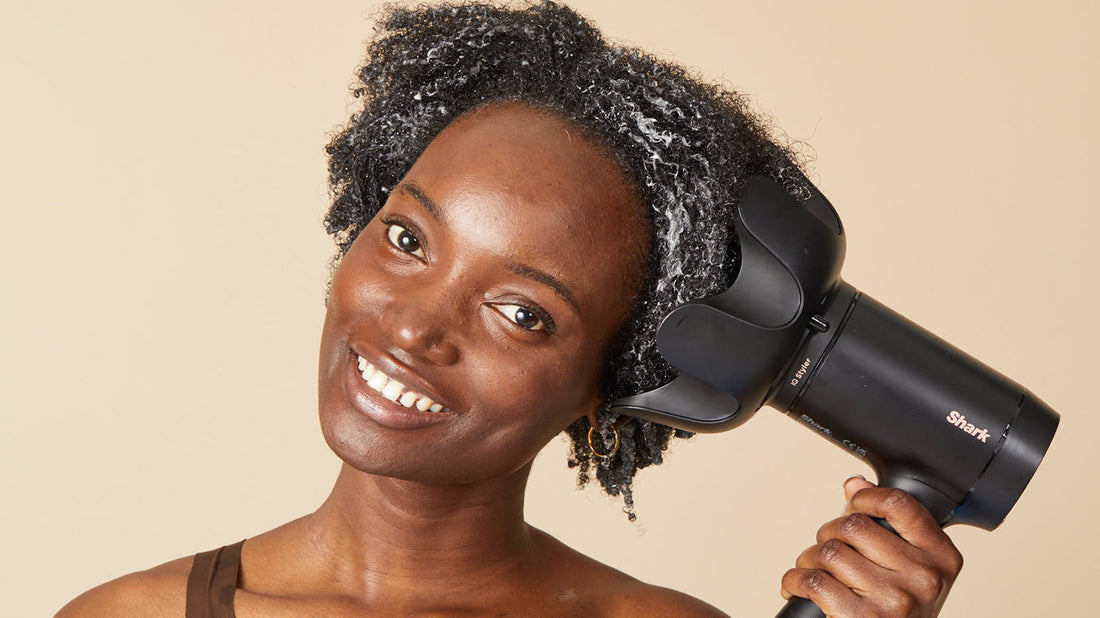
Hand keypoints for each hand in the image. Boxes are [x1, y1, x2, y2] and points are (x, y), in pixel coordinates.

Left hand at [780, 476, 963, 616]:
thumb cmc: (900, 609)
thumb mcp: (908, 566)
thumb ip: (886, 523)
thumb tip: (855, 484)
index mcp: (942, 556)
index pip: (899, 504)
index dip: (866, 498)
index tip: (852, 505)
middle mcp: (925, 578)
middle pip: (853, 526)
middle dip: (827, 534)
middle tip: (825, 550)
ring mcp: (897, 600)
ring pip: (829, 552)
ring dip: (808, 558)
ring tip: (811, 569)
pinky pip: (814, 581)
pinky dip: (795, 579)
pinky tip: (797, 584)